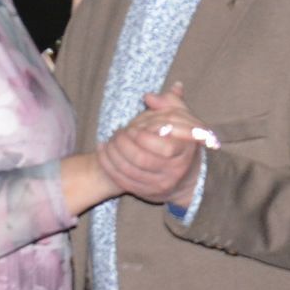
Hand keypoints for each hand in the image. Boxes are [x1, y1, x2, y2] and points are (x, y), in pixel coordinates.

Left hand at [98, 85, 205, 205]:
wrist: (187, 178)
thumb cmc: (181, 141)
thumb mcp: (182, 119)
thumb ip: (168, 102)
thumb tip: (149, 96)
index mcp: (184, 154)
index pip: (165, 149)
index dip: (146, 137)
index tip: (134, 128)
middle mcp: (173, 173)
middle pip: (142, 160)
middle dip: (124, 144)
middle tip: (117, 132)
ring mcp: (158, 186)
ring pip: (129, 171)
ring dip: (113, 153)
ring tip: (109, 140)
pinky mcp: (145, 193)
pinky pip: (122, 180)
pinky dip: (108, 165)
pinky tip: (103, 150)